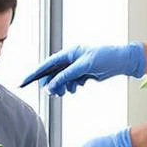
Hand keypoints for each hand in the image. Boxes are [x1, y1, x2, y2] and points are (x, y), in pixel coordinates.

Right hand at [23, 43, 144, 95]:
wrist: (122, 62)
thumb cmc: (105, 58)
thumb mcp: (83, 67)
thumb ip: (66, 76)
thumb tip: (52, 85)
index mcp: (69, 53)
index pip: (47, 64)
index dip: (35, 74)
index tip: (24, 82)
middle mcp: (70, 59)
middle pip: (53, 74)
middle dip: (52, 84)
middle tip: (53, 93)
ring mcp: (76, 67)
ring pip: (62, 80)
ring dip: (62, 87)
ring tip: (67, 91)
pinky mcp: (82, 74)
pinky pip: (70, 82)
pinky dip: (71, 87)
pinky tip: (77, 87)